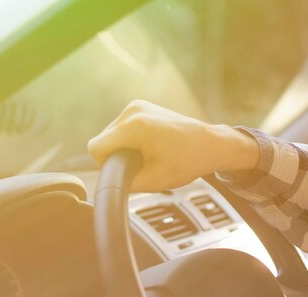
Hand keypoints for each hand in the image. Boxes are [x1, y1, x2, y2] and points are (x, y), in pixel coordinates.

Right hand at [87, 100, 258, 191]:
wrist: (210, 144)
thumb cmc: (188, 161)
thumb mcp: (153, 181)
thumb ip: (123, 181)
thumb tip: (106, 180)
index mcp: (135, 125)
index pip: (96, 148)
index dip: (108, 165)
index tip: (128, 170)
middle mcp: (133, 110)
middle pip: (103, 140)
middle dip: (118, 156)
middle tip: (145, 164)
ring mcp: (137, 105)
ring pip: (112, 134)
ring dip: (125, 148)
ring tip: (150, 154)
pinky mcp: (141, 106)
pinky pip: (122, 128)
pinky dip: (131, 139)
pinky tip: (150, 145)